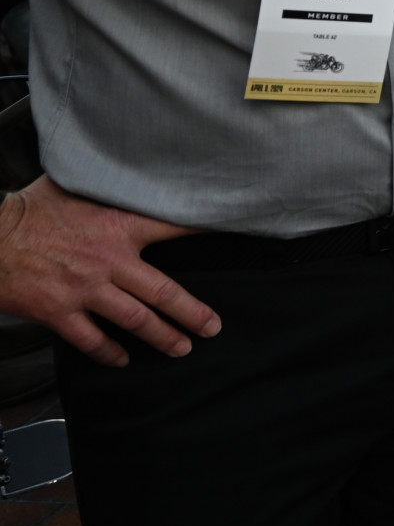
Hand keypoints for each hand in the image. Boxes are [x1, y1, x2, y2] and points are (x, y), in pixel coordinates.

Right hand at [0, 177, 218, 366]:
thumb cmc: (26, 211)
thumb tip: (127, 168)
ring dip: (162, 337)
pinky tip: (121, 358)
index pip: (175, 226)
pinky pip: (91, 340)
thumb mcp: (72, 186)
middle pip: (163, 292)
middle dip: (193, 313)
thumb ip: (105, 186)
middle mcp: (108, 260)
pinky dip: (109, 352)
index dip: (208, 230)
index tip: (234, 236)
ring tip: (181, 347)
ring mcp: (84, 289)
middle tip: (212, 326)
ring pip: (136, 320)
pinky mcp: (58, 311)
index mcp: (117, 225)